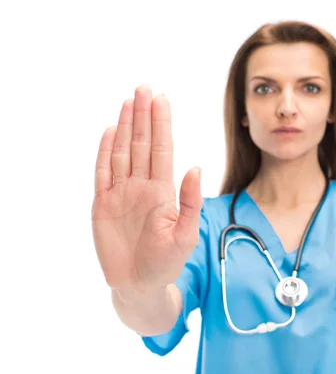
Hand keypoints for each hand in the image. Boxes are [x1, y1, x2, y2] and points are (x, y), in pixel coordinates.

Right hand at [92, 84, 202, 292]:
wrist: (140, 285)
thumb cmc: (167, 262)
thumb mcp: (185, 234)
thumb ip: (190, 202)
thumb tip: (195, 168)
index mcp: (162, 191)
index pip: (162, 149)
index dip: (161, 124)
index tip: (161, 100)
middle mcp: (142, 186)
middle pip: (142, 144)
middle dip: (143, 116)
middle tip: (144, 88)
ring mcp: (121, 193)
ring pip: (123, 152)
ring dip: (125, 127)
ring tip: (128, 102)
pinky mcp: (102, 205)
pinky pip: (102, 173)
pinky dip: (104, 152)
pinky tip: (109, 132)